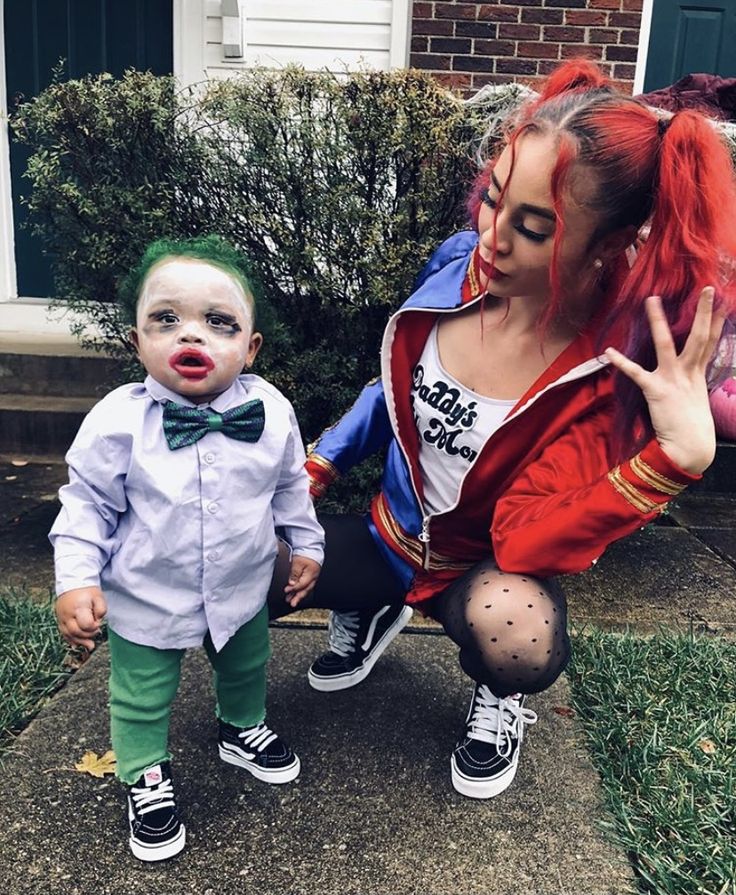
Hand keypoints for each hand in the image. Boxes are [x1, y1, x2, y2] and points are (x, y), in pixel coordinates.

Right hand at [55, 587, 106, 650]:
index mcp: (79, 607)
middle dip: (88, 635)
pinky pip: (63, 633)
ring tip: (90, 645)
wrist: (72, 583)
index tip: (98, 622)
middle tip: (96, 632)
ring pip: (68, 635)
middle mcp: (68, 614)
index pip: (86, 624)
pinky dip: (71, 640)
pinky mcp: (59, 620)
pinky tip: (78, 644)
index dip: (94, 626)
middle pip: (76, 631)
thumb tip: (98, 621)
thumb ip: (101, 610)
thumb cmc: (87, 591)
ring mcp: (61, 618)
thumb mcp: (99, 597)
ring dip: (80, 641)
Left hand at [284, 556, 320, 607]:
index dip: (294, 588)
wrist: (311, 547)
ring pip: (306, 588)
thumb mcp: (297, 563)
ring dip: (298, 595)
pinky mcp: (311, 575)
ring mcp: (313, 577)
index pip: (302, 585)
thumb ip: (295, 574)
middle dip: (298, 597)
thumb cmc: (306, 553)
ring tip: (292, 600)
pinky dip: (300, 589)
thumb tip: (292, 583)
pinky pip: (306, 585)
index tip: (286, 590)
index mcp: (311, 574)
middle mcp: (314, 577)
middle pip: (306, 589)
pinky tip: (296, 592)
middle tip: (292, 603)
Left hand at [605, 288, 724, 473]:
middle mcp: (689, 373)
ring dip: (658, 322)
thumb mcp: (696, 400)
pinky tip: (608, 351)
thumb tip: (687, 376)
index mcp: (698, 375)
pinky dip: (621, 362)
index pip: (709, 342)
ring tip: (652, 301)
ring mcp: (673, 380)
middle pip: (699, 336)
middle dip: (703, 312)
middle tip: (705, 289)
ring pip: (666, 344)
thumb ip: (690, 384)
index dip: (715, 321)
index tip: (720, 301)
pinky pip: (636, 373)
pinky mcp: (656, 391)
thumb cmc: (691, 428)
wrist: (690, 449)